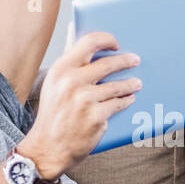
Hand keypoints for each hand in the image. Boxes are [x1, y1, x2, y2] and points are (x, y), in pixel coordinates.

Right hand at [17, 31, 141, 177]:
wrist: (48, 147)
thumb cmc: (53, 114)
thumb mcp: (53, 84)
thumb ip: (69, 63)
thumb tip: (79, 36)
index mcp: (61, 69)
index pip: (89, 42)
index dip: (106, 40)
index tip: (115, 44)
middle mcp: (72, 82)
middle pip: (108, 63)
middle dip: (126, 61)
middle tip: (135, 60)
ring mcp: (85, 100)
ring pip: (117, 85)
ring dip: (130, 83)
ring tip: (136, 83)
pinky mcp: (96, 116)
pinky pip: (118, 104)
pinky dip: (126, 101)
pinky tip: (129, 99)